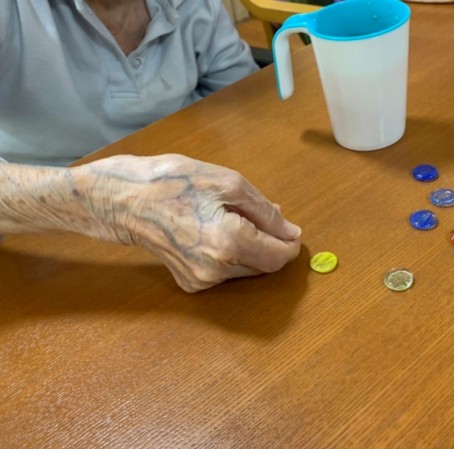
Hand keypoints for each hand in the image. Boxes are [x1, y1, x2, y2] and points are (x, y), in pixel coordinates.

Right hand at [71, 154, 301, 291]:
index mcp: (229, 242)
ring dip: (248, 248)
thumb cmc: (175, 182)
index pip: (279, 257)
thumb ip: (266, 212)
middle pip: (264, 265)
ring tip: (224, 219)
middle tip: (248, 214)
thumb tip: (290, 233)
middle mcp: (217, 269)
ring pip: (246, 270)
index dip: (290, 244)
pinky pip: (225, 272)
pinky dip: (229, 255)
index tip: (289, 231)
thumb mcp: (228, 183)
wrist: (126, 200)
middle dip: (267, 242)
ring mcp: (202, 280)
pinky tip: (209, 233)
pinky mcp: (191, 283)